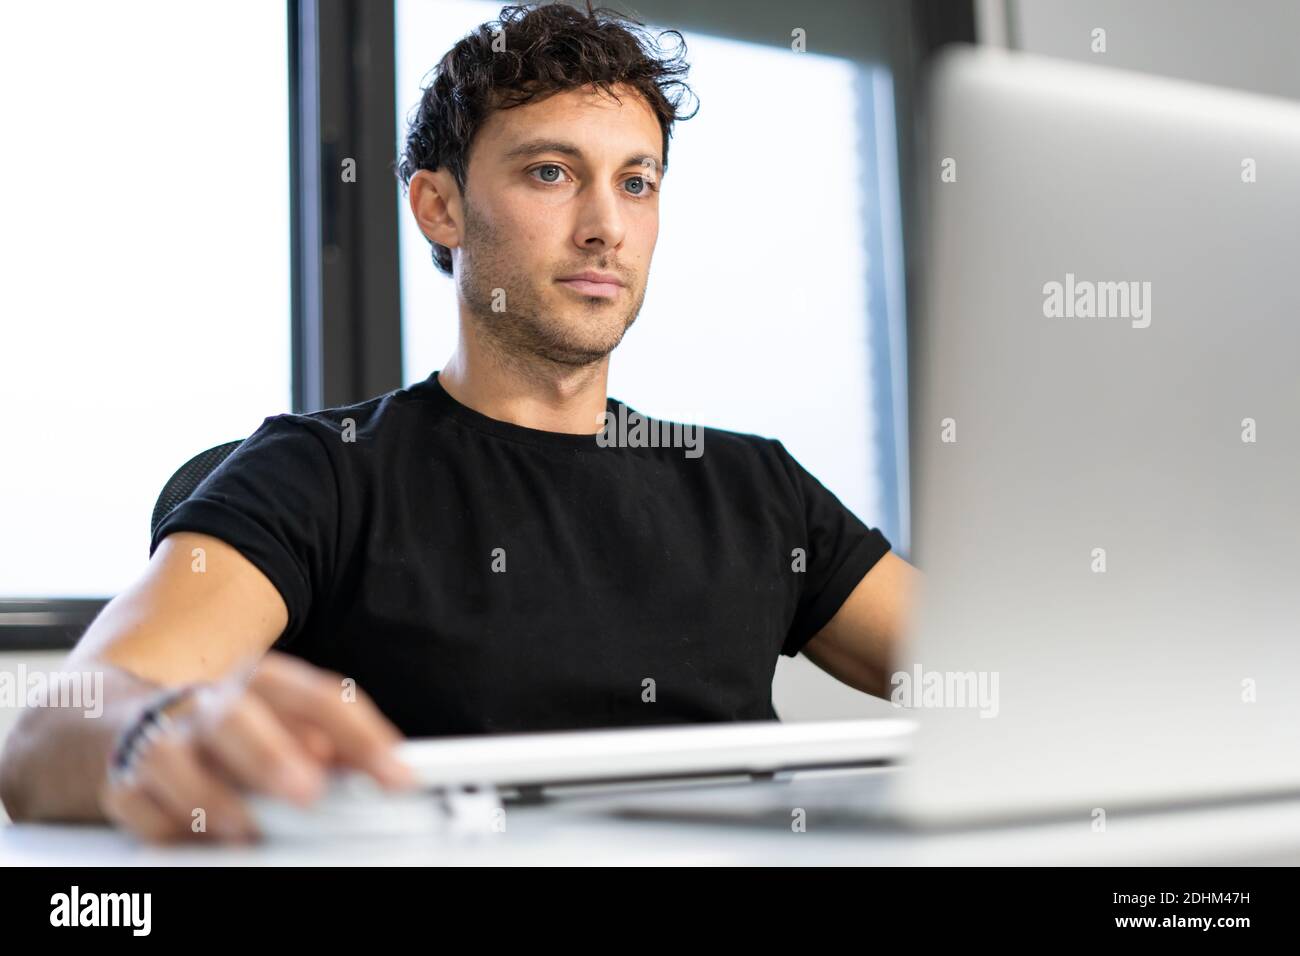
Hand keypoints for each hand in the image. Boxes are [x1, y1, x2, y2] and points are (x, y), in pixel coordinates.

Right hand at [98, 651, 415, 842]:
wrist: (113, 719)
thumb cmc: (223, 726)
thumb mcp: (283, 723)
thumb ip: (334, 746)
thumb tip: (385, 769)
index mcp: (259, 683)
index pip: (316, 698)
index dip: (360, 735)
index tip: (396, 776)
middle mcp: (208, 704)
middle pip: (237, 717)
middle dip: (271, 755)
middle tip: (309, 792)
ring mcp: (160, 739)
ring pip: (174, 758)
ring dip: (212, 795)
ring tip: (246, 827)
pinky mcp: (121, 780)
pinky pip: (138, 804)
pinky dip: (166, 827)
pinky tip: (195, 843)